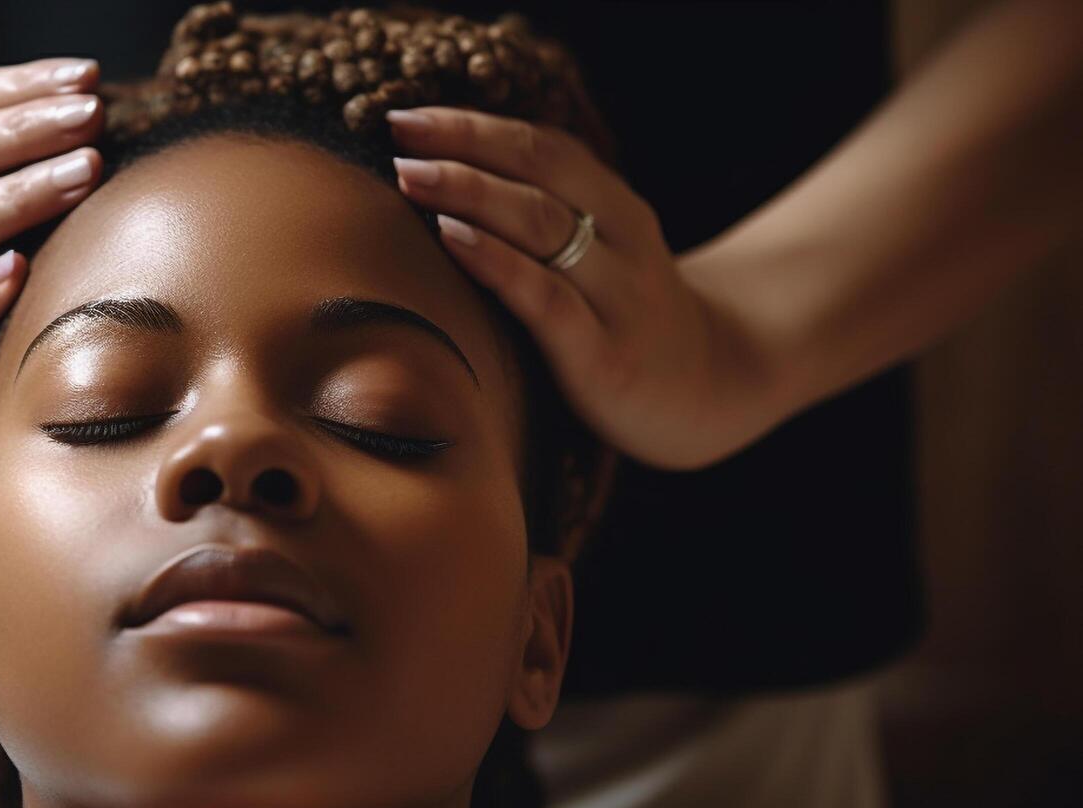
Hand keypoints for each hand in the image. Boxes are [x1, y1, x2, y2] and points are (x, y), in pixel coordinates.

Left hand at [388, 107, 787, 469]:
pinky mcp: (605, 355)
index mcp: (615, 204)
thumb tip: (433, 188)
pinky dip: (497, 263)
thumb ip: (537, 219)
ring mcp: (617, 294)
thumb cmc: (620, 319)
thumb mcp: (595, 255)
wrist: (708, 391)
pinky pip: (546, 299)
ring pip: (541, 224)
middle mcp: (622, 237)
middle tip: (397, 136)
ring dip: (470, 193)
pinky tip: (453, 240)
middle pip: (537, 171)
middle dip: (463, 147)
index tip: (404, 117)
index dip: (473, 125)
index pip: (541, 146)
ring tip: (410, 177)